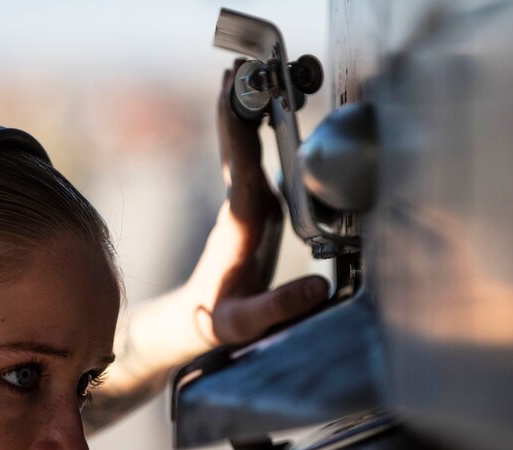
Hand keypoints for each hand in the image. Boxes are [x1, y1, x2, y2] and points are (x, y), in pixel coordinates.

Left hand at [183, 60, 328, 345]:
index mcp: (241, 224)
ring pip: (242, 148)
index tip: (241, 94)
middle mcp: (240, 206)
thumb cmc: (219, 321)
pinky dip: (254, 131)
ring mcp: (244, 204)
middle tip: (243, 64)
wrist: (194, 322)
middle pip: (239, 146)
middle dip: (240, 105)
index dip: (243, 129)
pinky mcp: (251, 208)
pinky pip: (251, 159)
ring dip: (245, 111)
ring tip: (248, 73)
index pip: (243, 167)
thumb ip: (278, 306)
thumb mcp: (245, 323)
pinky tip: (261, 112)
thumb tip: (318, 289)